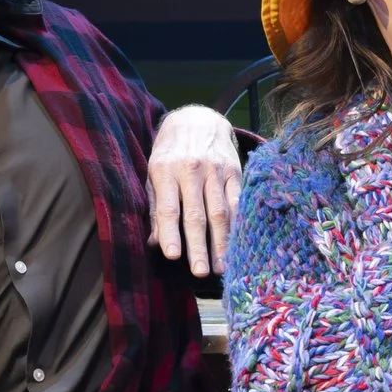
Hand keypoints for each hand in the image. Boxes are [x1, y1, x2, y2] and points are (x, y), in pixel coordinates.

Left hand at [148, 104, 244, 275]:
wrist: (199, 119)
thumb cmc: (171, 154)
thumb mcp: (154, 174)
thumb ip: (154, 207)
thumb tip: (154, 243)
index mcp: (166, 170)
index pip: (168, 207)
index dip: (171, 232)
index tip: (173, 256)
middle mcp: (191, 170)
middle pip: (197, 214)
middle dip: (199, 246)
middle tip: (200, 272)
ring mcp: (216, 170)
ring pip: (220, 212)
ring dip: (221, 242)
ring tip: (221, 267)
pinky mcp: (235, 171)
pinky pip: (237, 202)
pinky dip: (237, 225)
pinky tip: (237, 244)